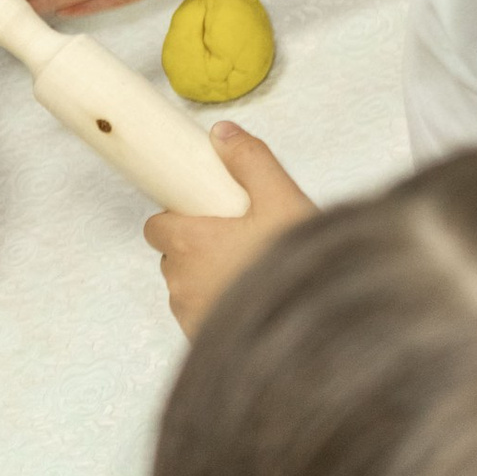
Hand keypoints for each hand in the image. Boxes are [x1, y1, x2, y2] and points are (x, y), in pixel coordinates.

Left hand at [148, 123, 315, 332]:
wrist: (319, 327)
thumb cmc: (298, 267)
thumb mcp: (282, 200)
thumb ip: (249, 161)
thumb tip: (222, 133)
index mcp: (189, 244)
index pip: (157, 226)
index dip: (179, 219)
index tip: (206, 216)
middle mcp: (181, 283)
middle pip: (174, 256)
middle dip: (199, 247)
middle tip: (240, 241)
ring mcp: (190, 316)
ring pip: (188, 288)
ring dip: (209, 279)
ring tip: (252, 271)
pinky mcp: (204, 342)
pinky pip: (201, 317)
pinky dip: (219, 307)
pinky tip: (254, 299)